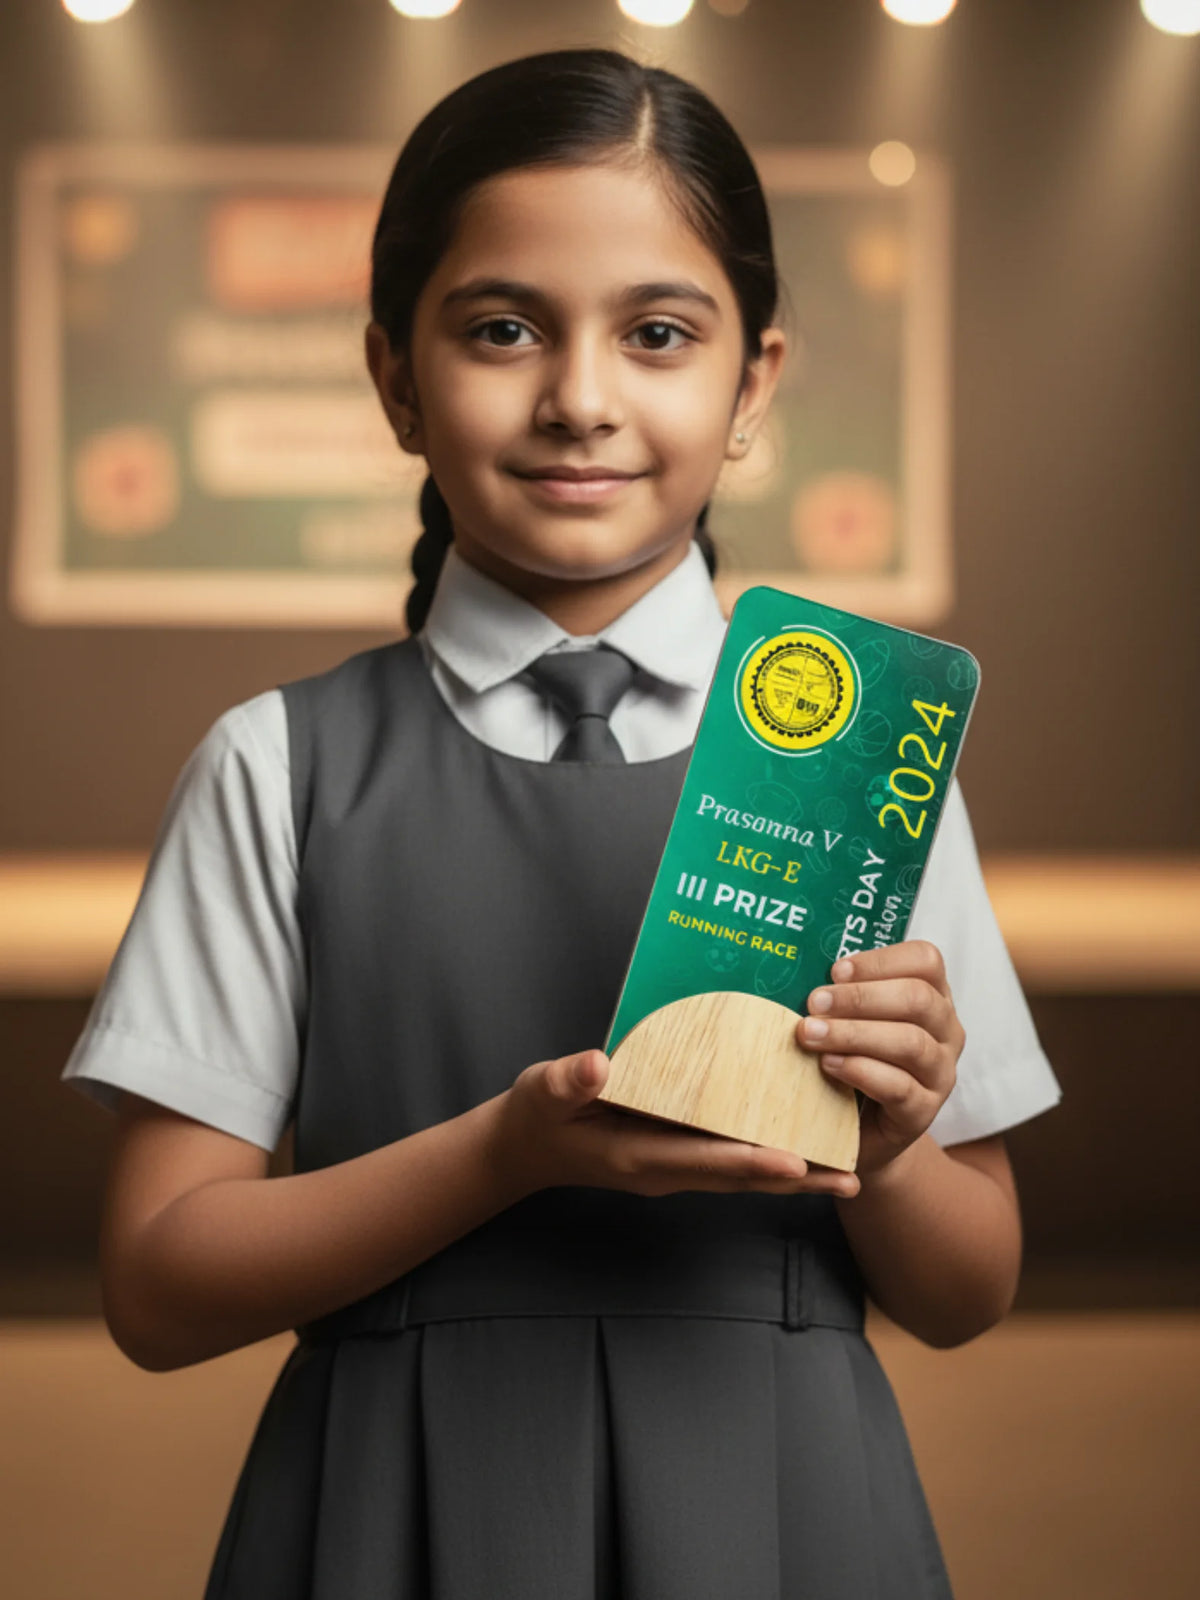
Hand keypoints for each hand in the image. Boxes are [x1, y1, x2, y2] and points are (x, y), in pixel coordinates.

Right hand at [494, 1048, 860, 1201]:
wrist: (525, 1148)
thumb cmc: (536, 1117)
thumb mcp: (542, 1094)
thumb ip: (568, 1081)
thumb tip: (598, 1064)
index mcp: (637, 1155)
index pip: (704, 1161)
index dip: (751, 1162)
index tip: (797, 1161)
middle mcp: (665, 1169)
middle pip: (740, 1179)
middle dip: (795, 1178)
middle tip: (852, 1178)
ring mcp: (673, 1167)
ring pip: (743, 1176)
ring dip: (793, 1176)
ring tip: (848, 1175)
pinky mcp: (677, 1156)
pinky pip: (731, 1162)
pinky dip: (768, 1159)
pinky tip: (802, 1148)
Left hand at [798, 940, 964, 1179]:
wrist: (854, 1131)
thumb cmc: (848, 1060)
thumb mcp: (849, 1020)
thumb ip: (839, 995)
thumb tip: (802, 970)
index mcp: (932, 996)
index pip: (926, 961)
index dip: (880, 961)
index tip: (835, 971)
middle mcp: (945, 1031)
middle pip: (917, 999)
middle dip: (860, 997)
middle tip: (814, 1002)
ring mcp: (940, 1073)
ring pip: (910, 1042)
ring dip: (854, 1033)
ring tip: (811, 1034)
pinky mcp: (924, 1111)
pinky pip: (899, 1087)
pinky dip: (860, 1071)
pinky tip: (829, 1065)